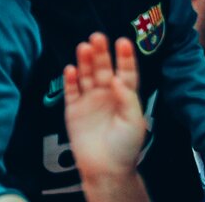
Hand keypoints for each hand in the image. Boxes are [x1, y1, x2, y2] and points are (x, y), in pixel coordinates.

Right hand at [63, 34, 145, 178]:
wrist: (105, 169)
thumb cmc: (125, 147)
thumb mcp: (134, 122)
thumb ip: (127, 98)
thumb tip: (118, 78)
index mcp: (124, 96)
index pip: (126, 73)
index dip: (125, 58)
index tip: (123, 42)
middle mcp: (106, 94)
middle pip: (103, 69)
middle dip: (101, 54)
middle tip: (98, 37)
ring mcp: (89, 100)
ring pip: (86, 76)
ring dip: (84, 62)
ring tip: (83, 47)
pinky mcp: (74, 109)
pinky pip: (70, 91)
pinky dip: (70, 80)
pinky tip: (70, 69)